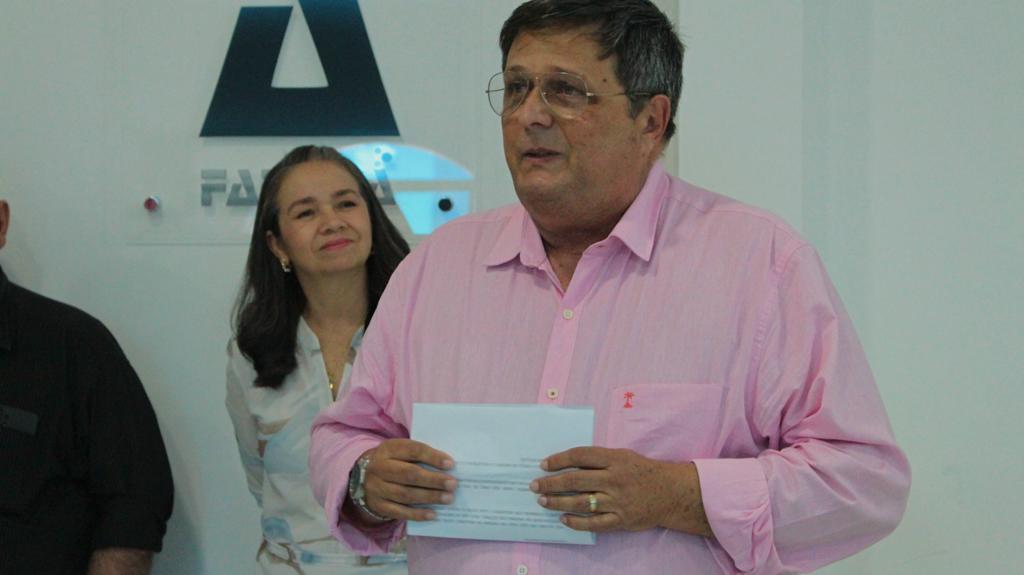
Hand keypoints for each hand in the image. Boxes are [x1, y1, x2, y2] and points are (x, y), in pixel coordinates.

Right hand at [355, 439, 456, 521]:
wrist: (364, 477)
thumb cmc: (393, 462)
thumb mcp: (401, 452)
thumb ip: (419, 456)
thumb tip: (448, 467)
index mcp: (388, 449)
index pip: (412, 450)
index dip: (432, 457)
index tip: (450, 464)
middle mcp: (379, 468)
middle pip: (409, 474)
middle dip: (433, 480)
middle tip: (452, 484)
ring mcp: (376, 488)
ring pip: (405, 494)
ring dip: (429, 497)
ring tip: (448, 498)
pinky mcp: (378, 505)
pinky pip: (399, 512)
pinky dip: (417, 514)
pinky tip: (433, 514)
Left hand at [530, 446, 711, 536]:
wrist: (670, 492)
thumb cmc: (642, 471)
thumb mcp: (622, 456)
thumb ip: (598, 460)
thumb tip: (567, 465)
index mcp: (615, 459)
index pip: (580, 456)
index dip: (559, 460)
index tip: (543, 464)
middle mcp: (615, 479)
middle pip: (576, 481)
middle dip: (551, 483)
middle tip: (535, 485)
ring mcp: (618, 501)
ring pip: (581, 503)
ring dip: (558, 502)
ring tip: (543, 501)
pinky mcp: (621, 520)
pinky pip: (594, 524)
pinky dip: (577, 522)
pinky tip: (563, 519)